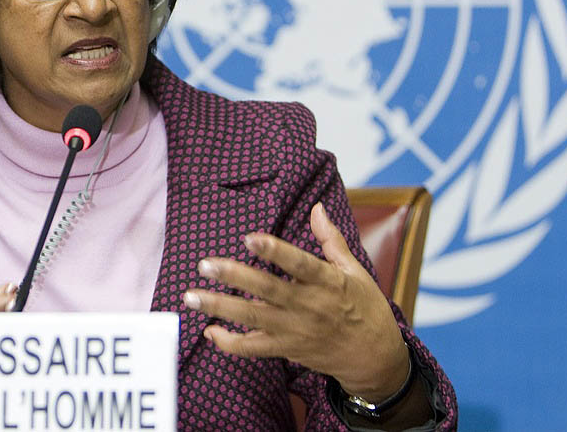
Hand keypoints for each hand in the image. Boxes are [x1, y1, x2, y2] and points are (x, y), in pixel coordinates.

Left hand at [183, 203, 408, 400]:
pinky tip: (209, 330)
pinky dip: (230, 343)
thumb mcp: (354, 271)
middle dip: (234, 276)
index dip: (275, 252)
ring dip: (220, 307)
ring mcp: (296, 331)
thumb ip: (330, 239)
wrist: (374, 359)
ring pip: (253, 318)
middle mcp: (310, 307)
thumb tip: (317, 207)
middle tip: (205, 264)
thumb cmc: (364, 308)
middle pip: (268, 290)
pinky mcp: (287, 350)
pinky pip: (254, 349)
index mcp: (328, 282)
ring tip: (191, 296)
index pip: (299, 264)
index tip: (249, 238)